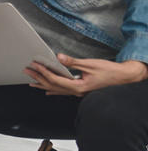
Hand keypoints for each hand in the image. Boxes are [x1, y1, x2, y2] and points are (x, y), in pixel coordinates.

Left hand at [26, 54, 147, 95]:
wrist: (123, 77)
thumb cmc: (109, 71)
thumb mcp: (90, 64)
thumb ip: (73, 62)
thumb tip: (59, 57)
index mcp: (78, 87)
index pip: (55, 80)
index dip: (44, 72)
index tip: (35, 65)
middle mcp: (77, 92)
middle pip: (53, 86)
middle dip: (38, 78)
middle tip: (27, 71)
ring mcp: (78, 93)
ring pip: (57, 90)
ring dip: (43, 84)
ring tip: (31, 82)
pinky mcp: (81, 90)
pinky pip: (64, 91)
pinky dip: (54, 90)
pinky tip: (47, 91)